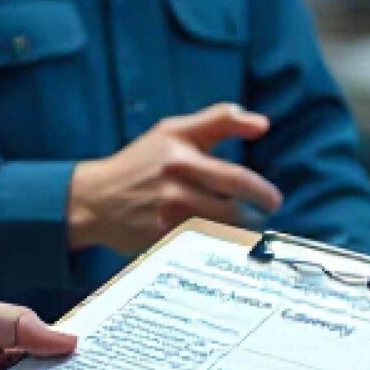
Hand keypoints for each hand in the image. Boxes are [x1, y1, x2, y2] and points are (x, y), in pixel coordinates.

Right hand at [68, 104, 283, 254]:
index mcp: (182, 158)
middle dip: (255, 217)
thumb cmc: (141, 161)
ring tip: (242, 229)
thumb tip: (263, 124)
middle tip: (262, 217)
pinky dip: (216, 248)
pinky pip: (203, 249)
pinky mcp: (162, 243)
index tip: (273, 201)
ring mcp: (168, 220)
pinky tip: (218, 242)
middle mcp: (176, 190)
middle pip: (235, 212)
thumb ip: (219, 120)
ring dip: (239, 234)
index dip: (262, 192)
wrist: (96, 199)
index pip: (237, 179)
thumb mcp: (174, 130)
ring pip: (222, 233)